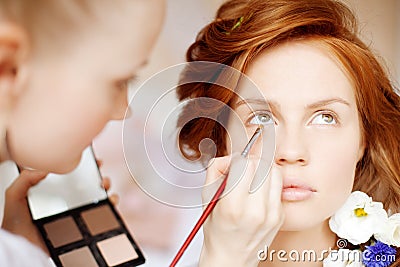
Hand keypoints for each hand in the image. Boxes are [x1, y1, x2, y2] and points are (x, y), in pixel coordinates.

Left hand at [1, 164, 116, 254]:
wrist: (24, 247)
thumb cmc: (17, 225)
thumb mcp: (15, 196)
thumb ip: (26, 179)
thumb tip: (45, 168)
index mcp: (57, 191)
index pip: (75, 175)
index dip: (87, 167)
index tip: (93, 162)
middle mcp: (70, 201)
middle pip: (92, 185)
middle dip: (101, 178)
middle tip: (100, 178)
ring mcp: (78, 213)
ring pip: (101, 199)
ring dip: (108, 191)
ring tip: (104, 189)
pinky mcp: (85, 226)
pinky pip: (103, 216)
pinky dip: (111, 208)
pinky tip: (108, 203)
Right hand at [199, 154, 283, 266]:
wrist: (231, 257)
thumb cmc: (217, 229)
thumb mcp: (207, 198)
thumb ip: (216, 170)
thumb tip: (230, 156)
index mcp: (233, 206)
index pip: (244, 164)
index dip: (236, 160)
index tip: (232, 166)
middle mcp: (255, 211)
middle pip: (262, 165)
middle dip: (250, 163)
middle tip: (242, 170)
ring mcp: (271, 214)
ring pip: (274, 172)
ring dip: (262, 170)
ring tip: (252, 178)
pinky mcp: (280, 216)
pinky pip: (278, 187)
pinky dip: (268, 183)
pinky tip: (258, 192)